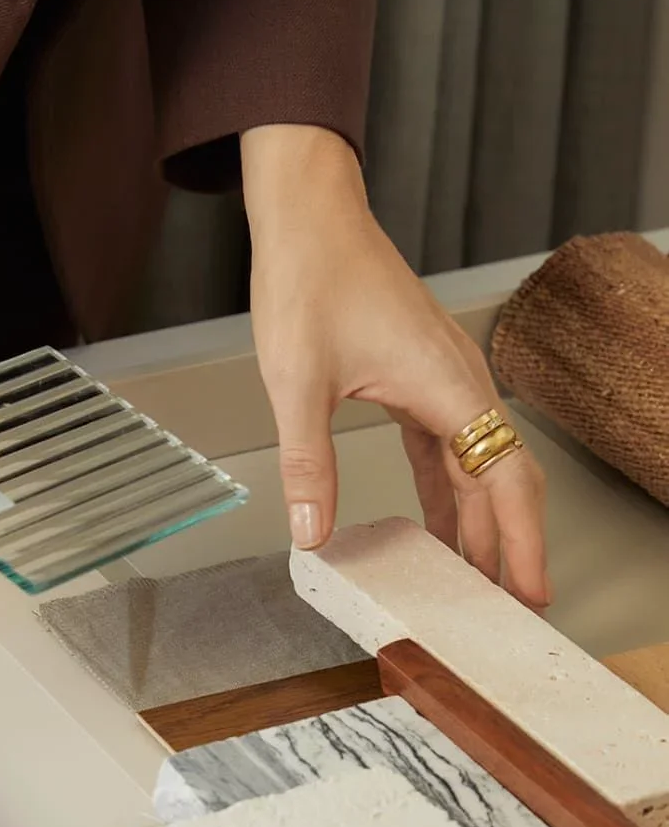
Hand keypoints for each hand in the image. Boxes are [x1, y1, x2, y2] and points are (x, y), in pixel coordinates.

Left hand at [241, 125, 549, 609]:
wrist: (310, 218)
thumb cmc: (312, 279)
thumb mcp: (298, 383)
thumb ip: (308, 464)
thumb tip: (311, 531)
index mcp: (448, 386)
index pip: (505, 479)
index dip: (519, 542)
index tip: (528, 591)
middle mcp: (460, 384)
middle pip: (503, 480)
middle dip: (509, 546)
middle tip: (509, 608)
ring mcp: (444, 382)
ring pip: (477, 468)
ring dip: (479, 525)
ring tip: (476, 582)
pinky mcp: (421, 380)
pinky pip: (447, 450)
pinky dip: (449, 494)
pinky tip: (441, 528)